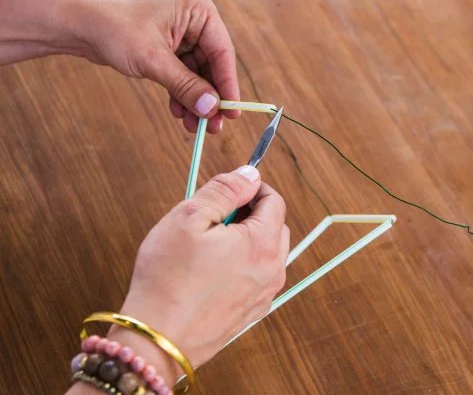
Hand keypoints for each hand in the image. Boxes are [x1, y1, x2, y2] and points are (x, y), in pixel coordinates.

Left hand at [66, 0, 239, 132]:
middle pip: (212, 67)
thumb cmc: (113, 26)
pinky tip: (179, 113)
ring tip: (194, 127)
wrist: (76, 23)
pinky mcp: (168, 48)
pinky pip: (183, 76)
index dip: (228, 86)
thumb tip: (212, 109)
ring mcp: (181, 35)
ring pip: (197, 76)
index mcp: (198, 10)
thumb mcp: (154, 60)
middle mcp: (194, 20)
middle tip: (213, 127)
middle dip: (210, 98)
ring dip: (195, 102)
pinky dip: (181, 95)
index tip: (232, 112)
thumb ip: (186, 86)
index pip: (222, 52)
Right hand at [105, 166, 288, 383]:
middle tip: (213, 218)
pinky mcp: (251, 313)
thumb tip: (249, 174)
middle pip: (274, 226)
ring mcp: (264, 295)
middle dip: (249, 214)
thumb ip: (224, 190)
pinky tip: (210, 272)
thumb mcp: (190, 217)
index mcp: (263, 244)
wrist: (157, 338)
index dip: (251, 189)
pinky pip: (256, 277)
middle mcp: (273, 271)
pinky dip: (241, 265)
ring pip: (266, 252)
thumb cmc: (168, 277)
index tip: (228, 190)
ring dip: (245, 240)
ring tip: (208, 246)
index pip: (274, 201)